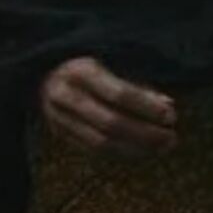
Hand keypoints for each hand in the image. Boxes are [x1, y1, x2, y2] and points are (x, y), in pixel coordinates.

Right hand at [39, 57, 178, 154]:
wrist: (41, 69)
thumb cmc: (86, 61)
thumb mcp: (109, 59)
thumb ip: (136, 82)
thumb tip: (167, 105)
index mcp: (80, 71)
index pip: (118, 94)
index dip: (146, 107)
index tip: (171, 115)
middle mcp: (65, 95)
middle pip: (110, 123)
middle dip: (144, 134)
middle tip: (171, 138)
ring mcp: (58, 118)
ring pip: (101, 142)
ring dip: (136, 149)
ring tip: (161, 148)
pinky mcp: (58, 133)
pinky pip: (92, 150)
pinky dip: (120, 152)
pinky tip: (141, 152)